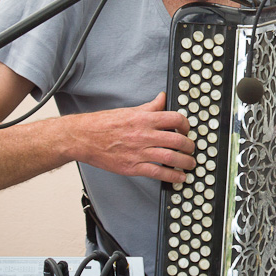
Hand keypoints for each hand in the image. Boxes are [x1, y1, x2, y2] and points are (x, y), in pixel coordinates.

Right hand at [66, 93, 196, 182]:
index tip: (187, 130)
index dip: (186, 125)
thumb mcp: (130, 110)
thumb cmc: (104, 124)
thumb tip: (162, 98)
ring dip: (185, 162)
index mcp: (144, 118)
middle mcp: (144, 135)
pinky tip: (179, 177)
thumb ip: (150, 106)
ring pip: (171, 158)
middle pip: (177, 140)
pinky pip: (158, 173)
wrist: (84, 138)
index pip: (175, 119)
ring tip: (190, 163)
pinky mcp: (133, 167)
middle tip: (192, 149)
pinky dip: (172, 176)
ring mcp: (139, 152)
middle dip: (189, 146)